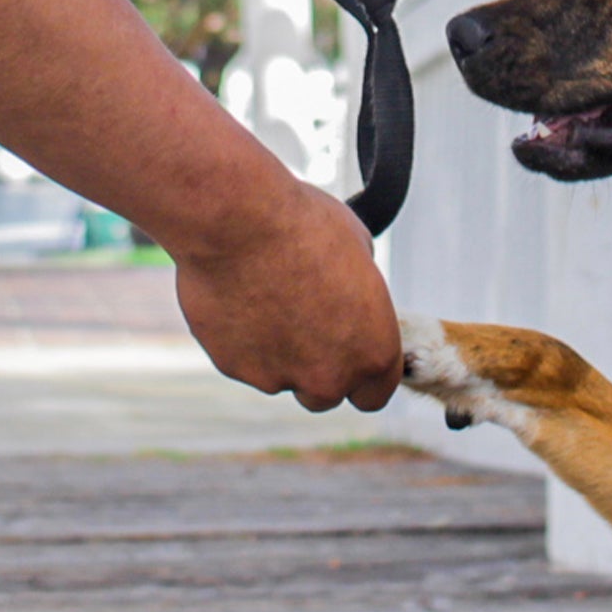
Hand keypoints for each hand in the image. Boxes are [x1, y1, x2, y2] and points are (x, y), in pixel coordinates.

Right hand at [173, 181, 401, 411]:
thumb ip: (359, 287)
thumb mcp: (356, 245)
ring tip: (265, 294)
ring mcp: (279, 377)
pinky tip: (238, 295)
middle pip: (326, 393)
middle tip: (303, 319)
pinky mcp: (235, 368)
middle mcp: (328, 376)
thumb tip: (350, 290)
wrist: (237, 219)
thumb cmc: (301, 223)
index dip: (361, 371)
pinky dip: (242, 338)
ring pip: (280, 377)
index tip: (348, 349)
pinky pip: (243, 360)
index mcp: (372, 349)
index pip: (375, 392)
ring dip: (277, 350)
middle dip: (317, 365)